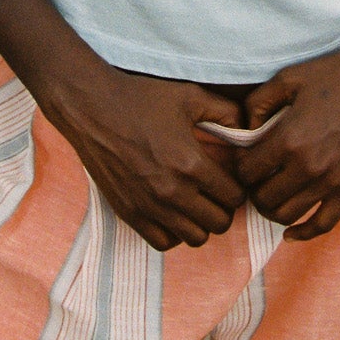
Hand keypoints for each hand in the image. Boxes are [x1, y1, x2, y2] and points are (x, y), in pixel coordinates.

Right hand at [36, 57, 247, 251]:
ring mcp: (149, 207)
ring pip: (194, 239)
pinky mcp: (129, 214)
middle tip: (216, 191)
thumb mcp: (189, 95)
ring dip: (201, 222)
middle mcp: (172, 192)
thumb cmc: (141, 99)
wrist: (93, 109)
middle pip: (219, 223)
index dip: (238, 188)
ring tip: (195, 202)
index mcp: (191, 163)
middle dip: (223, 207)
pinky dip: (174, 232)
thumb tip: (247, 128)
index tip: (230, 178)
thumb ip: (226, 111)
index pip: (234, 197)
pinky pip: (163, 243)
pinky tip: (172, 211)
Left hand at [232, 31, 339, 240]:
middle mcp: (308, 167)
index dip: (240, 166)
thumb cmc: (339, 75)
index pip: (246, 171)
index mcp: (289, 139)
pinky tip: (291, 232)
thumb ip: (258, 102)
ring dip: (272, 210)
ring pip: (286, 216)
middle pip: (263, 198)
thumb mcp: (290, 77)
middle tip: (257, 179)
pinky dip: (302, 234)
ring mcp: (331, 183)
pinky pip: (321, 226)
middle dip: (253, 189)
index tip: (245, 160)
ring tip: (272, 196)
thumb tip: (245, 129)